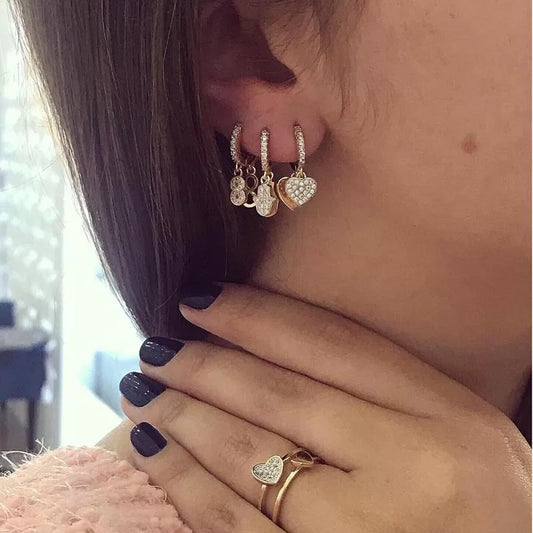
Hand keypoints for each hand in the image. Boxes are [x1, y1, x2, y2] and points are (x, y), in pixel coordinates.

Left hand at [120, 283, 530, 532]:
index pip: (336, 344)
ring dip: (185, 415)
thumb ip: (387, 393)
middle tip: (158, 342)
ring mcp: (369, 530)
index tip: (203, 297)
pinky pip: (233, 527)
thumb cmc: (474, 509)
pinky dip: (183, 483)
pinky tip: (153, 449)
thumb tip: (280, 350)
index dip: (258, 315)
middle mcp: (416, 469)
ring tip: (145, 389)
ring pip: (251, 456)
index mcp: (453, 418)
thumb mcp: (458, 434)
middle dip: (208, 363)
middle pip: (285, 394)